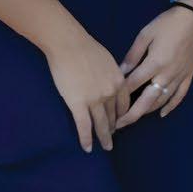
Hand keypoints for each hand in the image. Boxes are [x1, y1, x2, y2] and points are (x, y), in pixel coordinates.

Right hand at [49, 25, 133, 152]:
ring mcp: (95, 100)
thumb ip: (111, 74)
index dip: (123, 115)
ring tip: (106, 147)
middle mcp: (111, 93)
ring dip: (104, 137)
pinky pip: (84, 126)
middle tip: (112, 138)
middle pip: (114, 116)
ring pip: (102, 124)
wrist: (68, 43)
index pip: (124, 104)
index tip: (121, 122)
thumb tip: (109, 80)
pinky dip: (86, 139)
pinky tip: (88, 148)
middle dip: (114, 128)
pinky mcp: (78, 103)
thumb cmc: (84, 47)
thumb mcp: (107, 60)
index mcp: (119, 81)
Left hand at [117, 2, 192, 122]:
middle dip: (132, 115)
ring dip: (148, 111)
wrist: (192, 19)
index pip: (133, 85)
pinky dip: (171, 106)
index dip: (120, 97)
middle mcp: (167, 75)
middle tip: (118, 126)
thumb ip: (132, 56)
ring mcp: (179, 77)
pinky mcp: (188, 76)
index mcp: (155, 63)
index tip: (108, 106)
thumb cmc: (166, 24)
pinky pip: (180, 96)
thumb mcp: (144, 35)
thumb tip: (121, 72)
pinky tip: (162, 113)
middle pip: (147, 100)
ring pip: (162, 100)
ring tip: (134, 118)